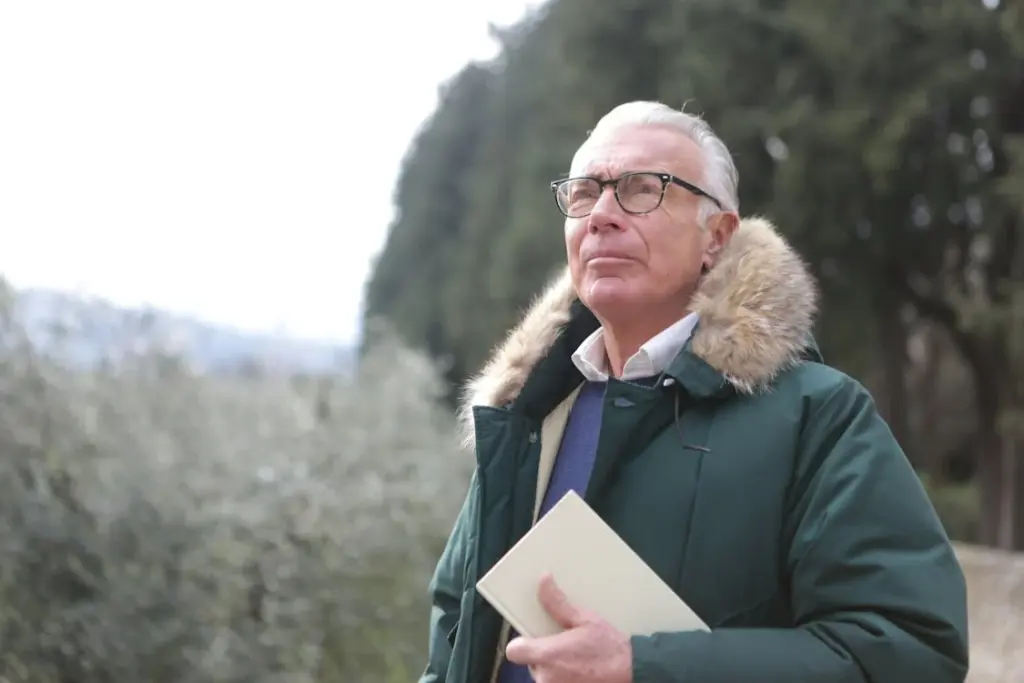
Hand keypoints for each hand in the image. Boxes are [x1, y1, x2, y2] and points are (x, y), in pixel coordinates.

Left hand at [504, 573, 631, 682]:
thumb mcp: (584, 619)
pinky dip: (565, 679)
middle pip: (531, 663)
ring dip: (555, 670)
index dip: (522, 643)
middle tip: (566, 647)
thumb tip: (543, 581)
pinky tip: (582, 671)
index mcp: (547, 655)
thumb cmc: (610, 648)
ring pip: (545, 676)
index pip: (514, 651)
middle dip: (545, 655)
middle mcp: (547, 678)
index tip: (533, 638)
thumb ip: (558, 603)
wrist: (633, 672)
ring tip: (577, 660)